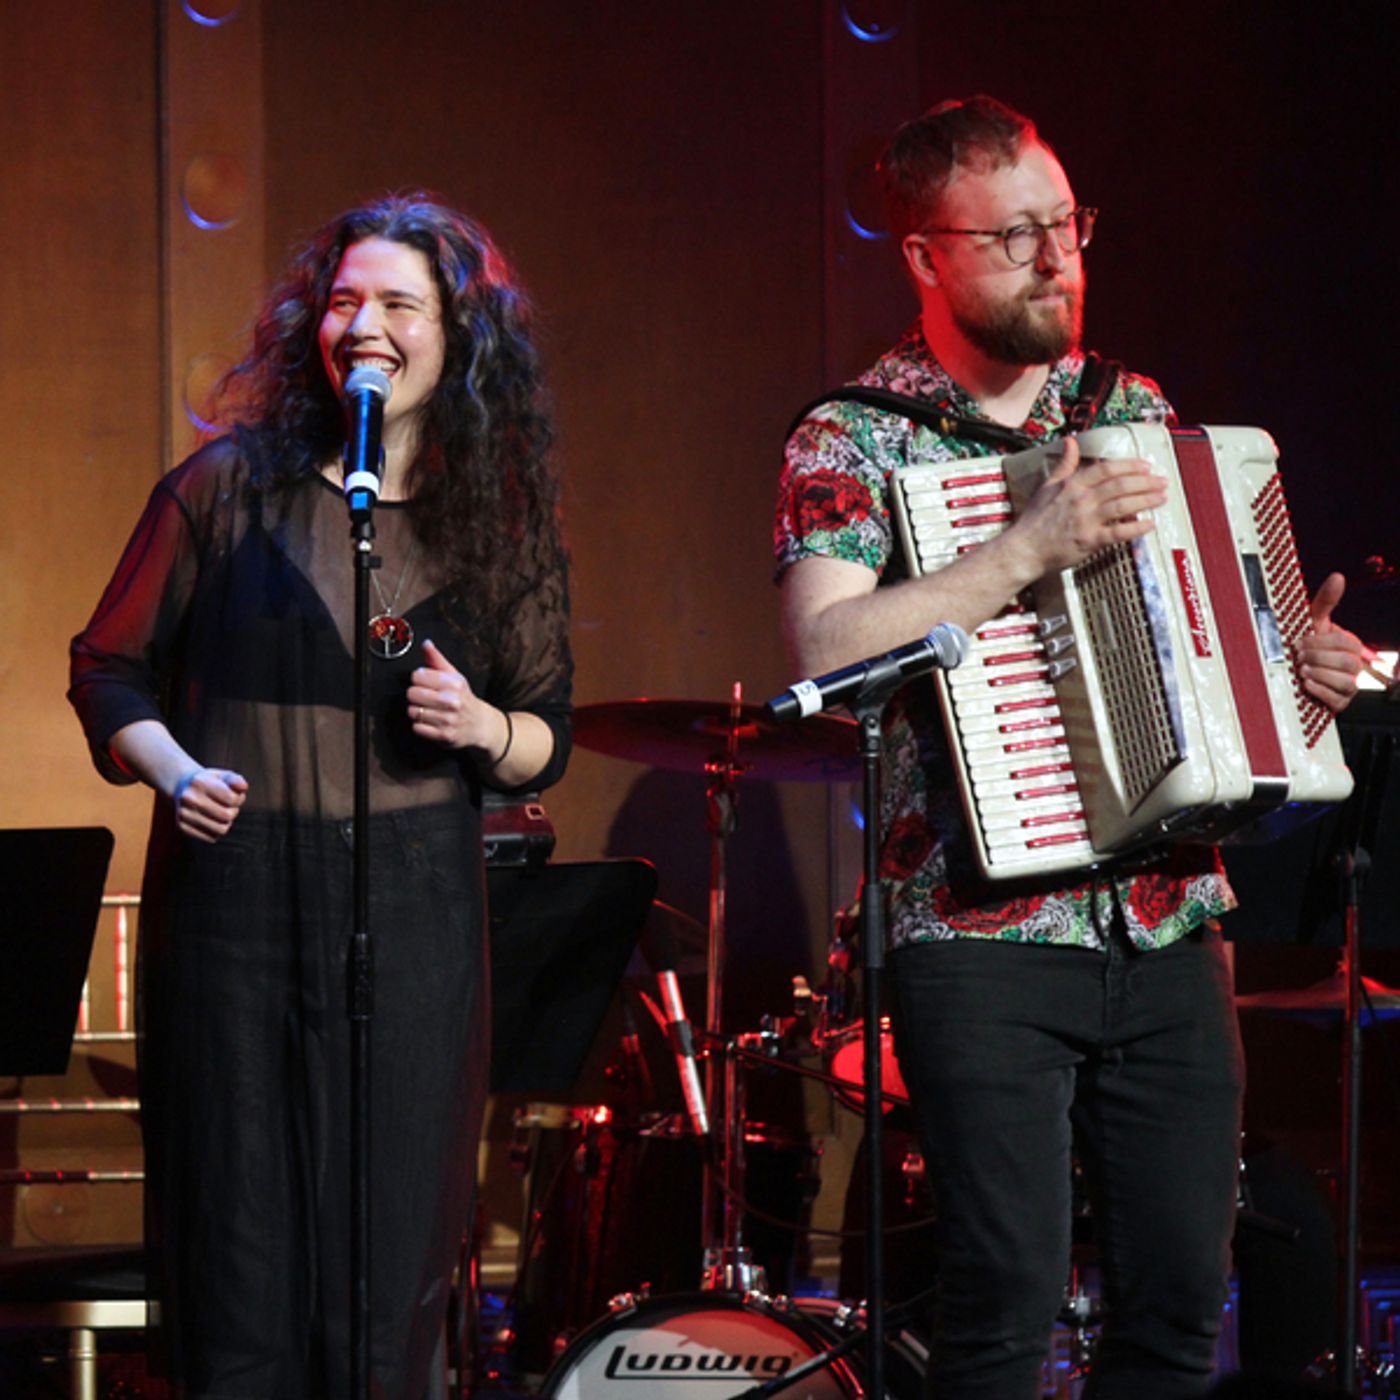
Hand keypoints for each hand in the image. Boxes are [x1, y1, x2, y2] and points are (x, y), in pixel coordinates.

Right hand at [173, 768, 247, 842]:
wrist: (180, 787)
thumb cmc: (209, 782)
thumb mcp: (222, 776)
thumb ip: (235, 779)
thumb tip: (243, 787)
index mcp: (200, 783)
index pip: (231, 799)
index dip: (239, 799)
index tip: (234, 796)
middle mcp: (189, 799)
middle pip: (227, 816)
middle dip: (233, 811)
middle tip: (228, 806)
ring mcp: (184, 814)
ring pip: (221, 829)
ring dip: (226, 823)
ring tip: (221, 814)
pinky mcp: (183, 827)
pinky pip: (212, 838)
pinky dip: (216, 831)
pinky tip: (211, 820)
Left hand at [407, 639, 508, 754]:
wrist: (480, 725)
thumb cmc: (464, 698)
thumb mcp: (454, 676)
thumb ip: (437, 659)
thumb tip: (425, 644)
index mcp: (454, 683)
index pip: (417, 676)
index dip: (418, 679)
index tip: (425, 683)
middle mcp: (452, 701)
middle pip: (412, 693)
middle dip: (415, 696)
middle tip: (425, 698)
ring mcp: (448, 719)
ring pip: (413, 711)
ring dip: (417, 711)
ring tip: (427, 710)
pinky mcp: (443, 735)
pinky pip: (417, 728)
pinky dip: (420, 725)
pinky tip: (429, 721)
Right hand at [1009, 437, 1168, 577]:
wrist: (1023, 550)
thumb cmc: (1034, 521)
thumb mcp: (1047, 486)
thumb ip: (1064, 464)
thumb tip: (1070, 441)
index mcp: (1072, 485)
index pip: (1107, 469)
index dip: (1130, 466)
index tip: (1145, 466)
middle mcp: (1081, 500)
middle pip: (1120, 485)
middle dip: (1145, 482)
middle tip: (1161, 481)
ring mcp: (1086, 520)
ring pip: (1123, 505)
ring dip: (1146, 500)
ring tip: (1161, 498)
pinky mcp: (1089, 541)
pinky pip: (1119, 532)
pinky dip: (1137, 528)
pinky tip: (1150, 524)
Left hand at [1298, 571, 1362, 711]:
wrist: (1293, 675)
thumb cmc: (1306, 647)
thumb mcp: (1314, 623)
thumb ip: (1326, 601)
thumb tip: (1337, 577)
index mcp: (1349, 645)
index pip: (1345, 642)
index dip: (1321, 642)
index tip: (1300, 642)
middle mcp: (1353, 665)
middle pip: (1347, 662)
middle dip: (1318, 658)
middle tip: (1299, 656)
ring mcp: (1349, 685)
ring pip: (1346, 681)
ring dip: (1320, 675)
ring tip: (1302, 670)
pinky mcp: (1340, 703)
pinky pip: (1338, 700)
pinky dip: (1320, 691)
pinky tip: (1306, 684)